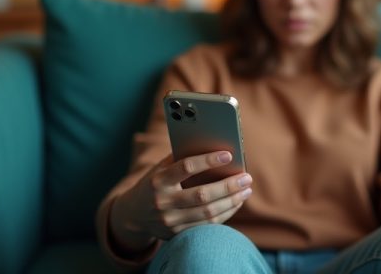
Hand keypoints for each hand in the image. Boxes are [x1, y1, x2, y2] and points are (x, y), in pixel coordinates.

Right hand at [109, 151, 252, 253]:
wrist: (134, 214)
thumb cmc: (155, 183)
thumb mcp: (161, 168)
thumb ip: (182, 158)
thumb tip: (214, 146)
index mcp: (158, 180)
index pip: (186, 168)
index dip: (208, 160)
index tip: (228, 155)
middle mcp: (163, 202)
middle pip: (202, 195)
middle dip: (228, 186)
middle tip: (246, 177)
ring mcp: (170, 221)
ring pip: (208, 213)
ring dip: (232, 201)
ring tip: (246, 189)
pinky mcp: (177, 235)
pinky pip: (207, 226)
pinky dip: (225, 213)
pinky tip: (236, 202)